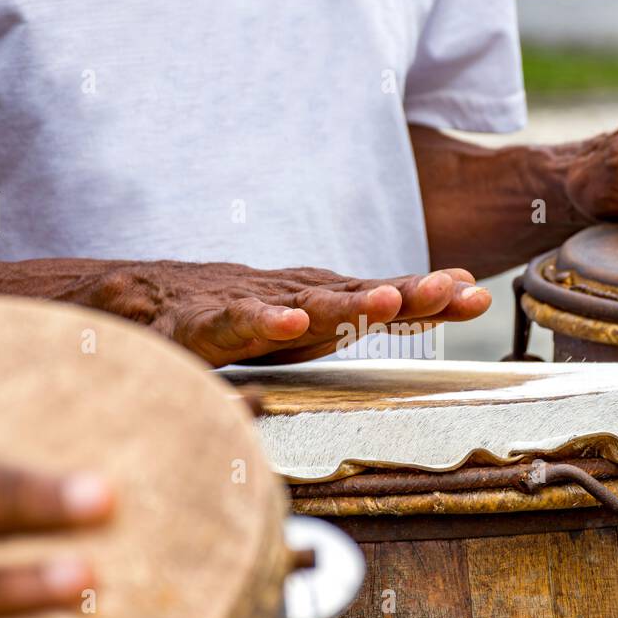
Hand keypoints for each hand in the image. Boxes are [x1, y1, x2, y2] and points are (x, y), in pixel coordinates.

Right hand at [104, 262, 491, 366]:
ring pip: (306, 306)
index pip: (383, 298)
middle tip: (455, 292)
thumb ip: (349, 318)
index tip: (477, 294)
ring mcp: (252, 307)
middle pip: (359, 297)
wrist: (140, 298)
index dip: (429, 297)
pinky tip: (289, 323)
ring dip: (348, 304)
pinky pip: (237, 323)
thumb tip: (413, 299)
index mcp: (318, 304)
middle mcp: (293, 300)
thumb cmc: (232, 316)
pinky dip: (264, 321)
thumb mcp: (300, 325)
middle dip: (409, 294)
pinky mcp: (207, 324)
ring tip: (388, 300)